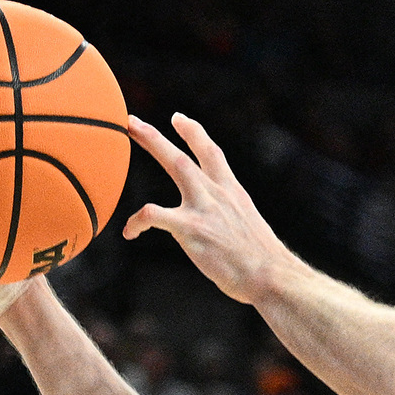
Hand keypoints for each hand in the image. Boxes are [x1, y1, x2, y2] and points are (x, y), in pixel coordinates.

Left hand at [121, 115, 295, 303]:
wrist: (271, 276)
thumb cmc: (264, 263)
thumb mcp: (249, 229)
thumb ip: (231, 219)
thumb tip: (224, 227)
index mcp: (232, 192)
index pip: (211, 153)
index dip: (193, 133)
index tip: (178, 118)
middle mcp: (218, 193)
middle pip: (184, 153)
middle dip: (156, 135)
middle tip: (131, 121)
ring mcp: (204, 207)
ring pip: (174, 163)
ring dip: (150, 144)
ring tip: (123, 138)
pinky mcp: (192, 228)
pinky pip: (154, 215)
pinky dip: (137, 221)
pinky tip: (130, 232)